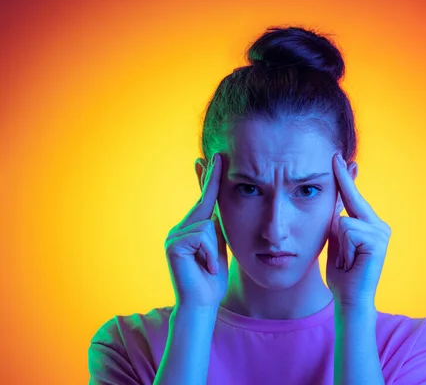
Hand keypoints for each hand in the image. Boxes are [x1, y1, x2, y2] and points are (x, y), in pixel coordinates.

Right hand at [164, 153, 228, 308]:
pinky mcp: (173, 245)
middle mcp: (180, 229)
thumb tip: (216, 208)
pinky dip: (209, 254)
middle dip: (211, 179)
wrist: (202, 303)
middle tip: (218, 154)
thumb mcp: (218, 248)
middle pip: (203, 202)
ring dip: (214, 249)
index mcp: (192, 230)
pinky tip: (203, 267)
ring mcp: (174, 236)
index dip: (205, 179)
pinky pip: (202, 237)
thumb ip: (215, 229)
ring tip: (208, 266)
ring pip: (207, 225)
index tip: (207, 159)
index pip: (201, 201)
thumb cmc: (211, 279)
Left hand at [326, 153, 391, 307]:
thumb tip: (335, 196)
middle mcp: (379, 225)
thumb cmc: (342, 271)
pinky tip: (351, 262)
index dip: (345, 177)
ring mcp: (381, 233)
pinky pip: (348, 230)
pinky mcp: (377, 241)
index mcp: (369, 224)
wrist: (349, 298)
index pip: (353, 196)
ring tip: (347, 260)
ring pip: (344, 220)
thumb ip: (336, 218)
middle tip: (335, 159)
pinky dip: (344, 248)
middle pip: (352, 199)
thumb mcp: (336, 239)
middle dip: (342, 184)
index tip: (338, 156)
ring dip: (339, 243)